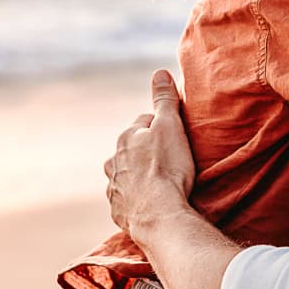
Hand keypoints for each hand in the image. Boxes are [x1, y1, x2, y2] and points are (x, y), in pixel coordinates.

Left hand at [104, 70, 196, 236]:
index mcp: (126, 138)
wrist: (158, 214)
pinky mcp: (118, 211)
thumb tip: (160, 73)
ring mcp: (114, 188)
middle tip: (170, 162)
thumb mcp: (170, 126)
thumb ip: (164, 99)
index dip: (161, 128)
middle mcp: (113, 162)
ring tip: (160, 185)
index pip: (144, 123)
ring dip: (139, 177)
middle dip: (147, 153)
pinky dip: (137, 200)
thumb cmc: (167, 169)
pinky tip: (151, 204)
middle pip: (132, 150)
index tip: (175, 138)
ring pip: (126, 176)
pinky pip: (127, 201)